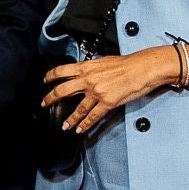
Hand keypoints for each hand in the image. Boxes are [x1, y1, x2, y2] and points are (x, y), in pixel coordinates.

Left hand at [42, 46, 178, 134]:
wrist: (143, 68)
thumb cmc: (127, 63)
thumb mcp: (104, 60)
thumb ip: (91, 68)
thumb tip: (84, 72)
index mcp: (87, 67)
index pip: (62, 70)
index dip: (50, 76)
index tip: (45, 81)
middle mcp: (89, 79)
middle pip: (63, 90)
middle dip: (51, 98)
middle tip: (45, 103)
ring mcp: (97, 92)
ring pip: (78, 108)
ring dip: (69, 119)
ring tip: (64, 125)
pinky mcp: (107, 102)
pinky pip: (93, 116)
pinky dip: (85, 124)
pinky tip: (80, 129)